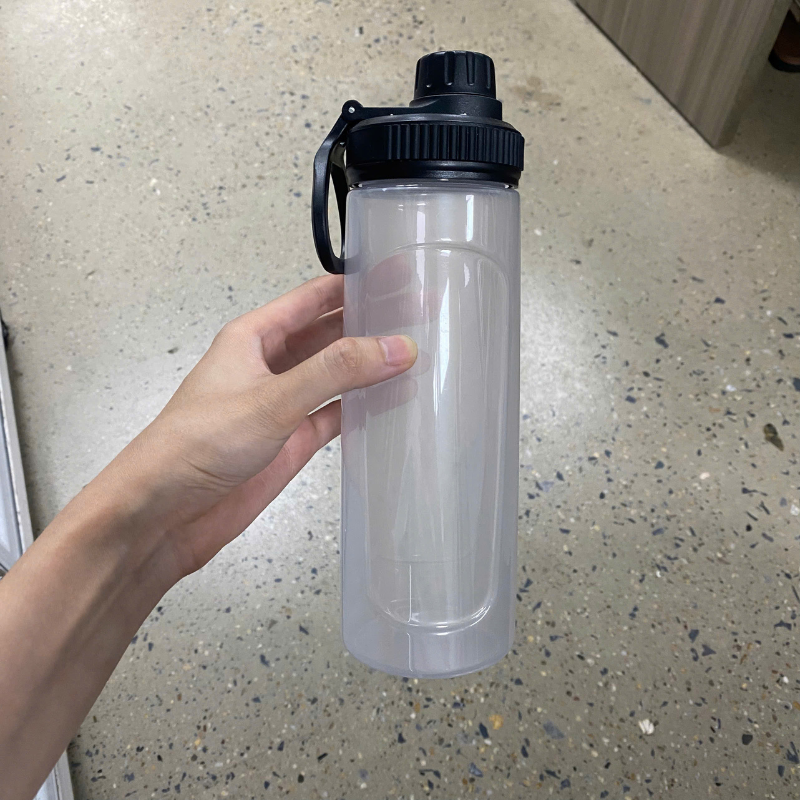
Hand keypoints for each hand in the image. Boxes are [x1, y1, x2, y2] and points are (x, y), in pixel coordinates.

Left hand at [103, 275, 416, 577]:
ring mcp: (283, 404)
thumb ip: (336, 372)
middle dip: (372, 324)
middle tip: (423, 316)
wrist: (166, 512)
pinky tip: (393, 404)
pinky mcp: (291, 441)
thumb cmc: (200, 442)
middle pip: (331, 334)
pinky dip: (363, 409)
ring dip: (371, 368)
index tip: (401, 275)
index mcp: (256, 336)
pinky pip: (335, 415)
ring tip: (421, 356)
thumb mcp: (273, 398)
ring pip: (337, 376)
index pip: (316, 297)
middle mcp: (271, 364)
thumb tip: (397, 346)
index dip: (357, 284)